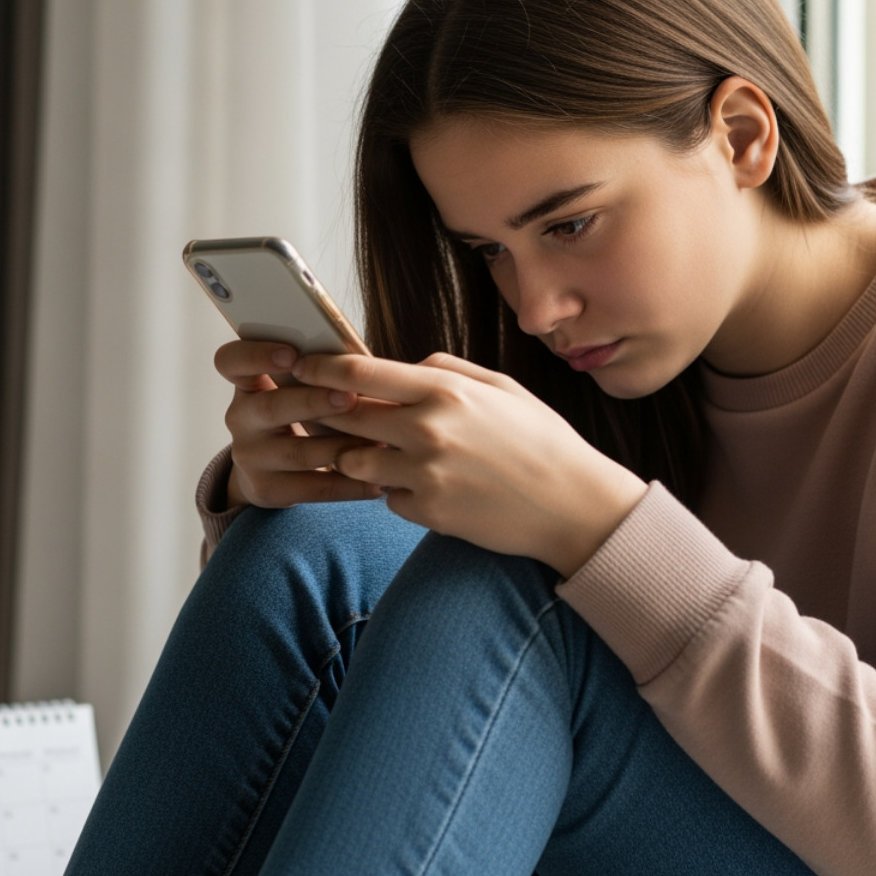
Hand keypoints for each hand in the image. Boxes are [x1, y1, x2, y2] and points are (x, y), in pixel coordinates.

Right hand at [215, 339, 385, 508]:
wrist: (273, 469)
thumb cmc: (300, 411)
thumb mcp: (297, 387)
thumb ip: (317, 372)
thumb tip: (363, 363)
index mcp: (247, 383)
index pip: (231, 361)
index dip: (256, 355)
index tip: (292, 355)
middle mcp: (241, 418)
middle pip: (269, 408)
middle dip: (312, 402)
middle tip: (350, 399)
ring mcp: (249, 456)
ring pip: (295, 452)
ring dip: (340, 447)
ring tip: (378, 442)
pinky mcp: (267, 490)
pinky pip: (312, 488)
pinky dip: (349, 485)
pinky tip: (377, 483)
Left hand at [292, 351, 647, 577]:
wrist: (574, 504)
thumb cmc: (541, 441)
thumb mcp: (501, 386)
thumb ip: (446, 368)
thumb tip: (404, 364)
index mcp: (444, 390)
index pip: (359, 372)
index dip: (320, 367)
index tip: (301, 366)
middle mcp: (426, 429)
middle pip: (344, 415)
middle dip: (329, 413)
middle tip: (325, 412)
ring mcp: (423, 473)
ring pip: (356, 462)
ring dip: (363, 458)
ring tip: (391, 456)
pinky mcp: (427, 512)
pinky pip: (387, 498)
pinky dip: (398, 493)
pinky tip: (431, 488)